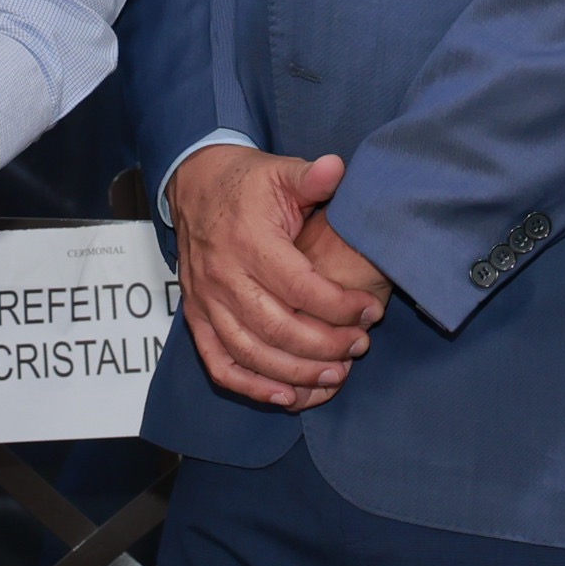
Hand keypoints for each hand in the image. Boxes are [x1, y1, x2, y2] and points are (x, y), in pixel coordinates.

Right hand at [170, 147, 392, 412]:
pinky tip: (285, 396)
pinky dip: (251, 386)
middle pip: (277, 327)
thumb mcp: (280, 171)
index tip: (370, 311)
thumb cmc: (245, 183)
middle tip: (360, 346)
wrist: (194, 184)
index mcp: (248, 240)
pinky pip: (219, 363)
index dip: (340, 306)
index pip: (299, 287)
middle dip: (326, 345)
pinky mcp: (196, 316)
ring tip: (336, 374)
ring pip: (250, 352)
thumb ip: (311, 176)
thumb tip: (338, 168)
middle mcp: (222, 275)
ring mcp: (206, 300)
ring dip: (296, 373)